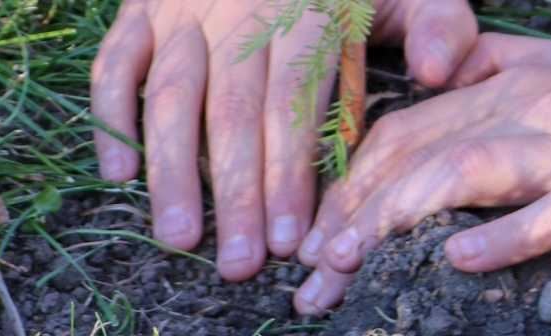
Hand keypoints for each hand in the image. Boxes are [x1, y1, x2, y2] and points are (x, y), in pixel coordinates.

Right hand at [88, 0, 476, 280]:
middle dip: (236, 195)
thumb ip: (439, 23)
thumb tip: (438, 71)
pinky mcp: (141, 7)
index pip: (295, 100)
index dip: (290, 172)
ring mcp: (182, 7)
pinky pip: (117, 63)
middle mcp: (238, 6)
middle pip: (232, 111)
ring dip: (172, 172)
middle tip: (240, 263)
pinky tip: (121, 173)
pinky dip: (111, 116)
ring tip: (180, 238)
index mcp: (307, 7)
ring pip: (170, 95)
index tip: (293, 235)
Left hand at [292, 33, 550, 314]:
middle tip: (309, 268)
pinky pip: (548, 213)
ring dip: (393, 220)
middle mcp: (533, 105)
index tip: (317, 224)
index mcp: (517, 78)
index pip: (409, 121)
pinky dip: (500, 237)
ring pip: (460, 172)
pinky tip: (456, 259)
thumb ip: (504, 66)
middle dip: (350, 208)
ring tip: (347, 266)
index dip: (350, 173)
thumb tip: (443, 74)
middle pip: (417, 148)